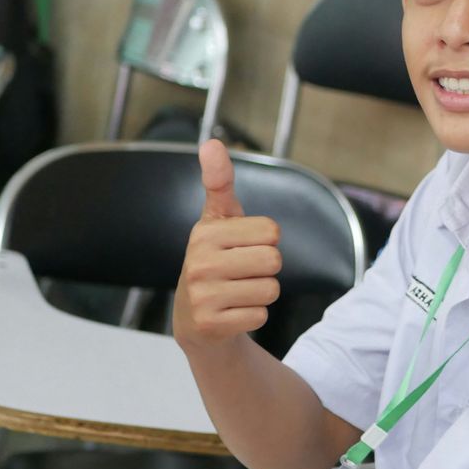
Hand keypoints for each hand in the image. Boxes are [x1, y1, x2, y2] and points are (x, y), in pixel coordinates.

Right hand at [173, 139, 282, 349]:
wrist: (195, 319)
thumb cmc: (215, 261)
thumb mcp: (217, 220)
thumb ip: (219, 182)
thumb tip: (211, 143)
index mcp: (205, 233)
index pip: (271, 231)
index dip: (266, 241)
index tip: (243, 247)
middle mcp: (199, 262)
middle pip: (274, 261)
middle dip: (267, 269)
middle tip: (243, 273)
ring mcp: (202, 295)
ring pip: (271, 290)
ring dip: (262, 293)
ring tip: (237, 292)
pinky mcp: (211, 324)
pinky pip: (260, 315)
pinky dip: (253, 316)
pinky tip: (233, 313)